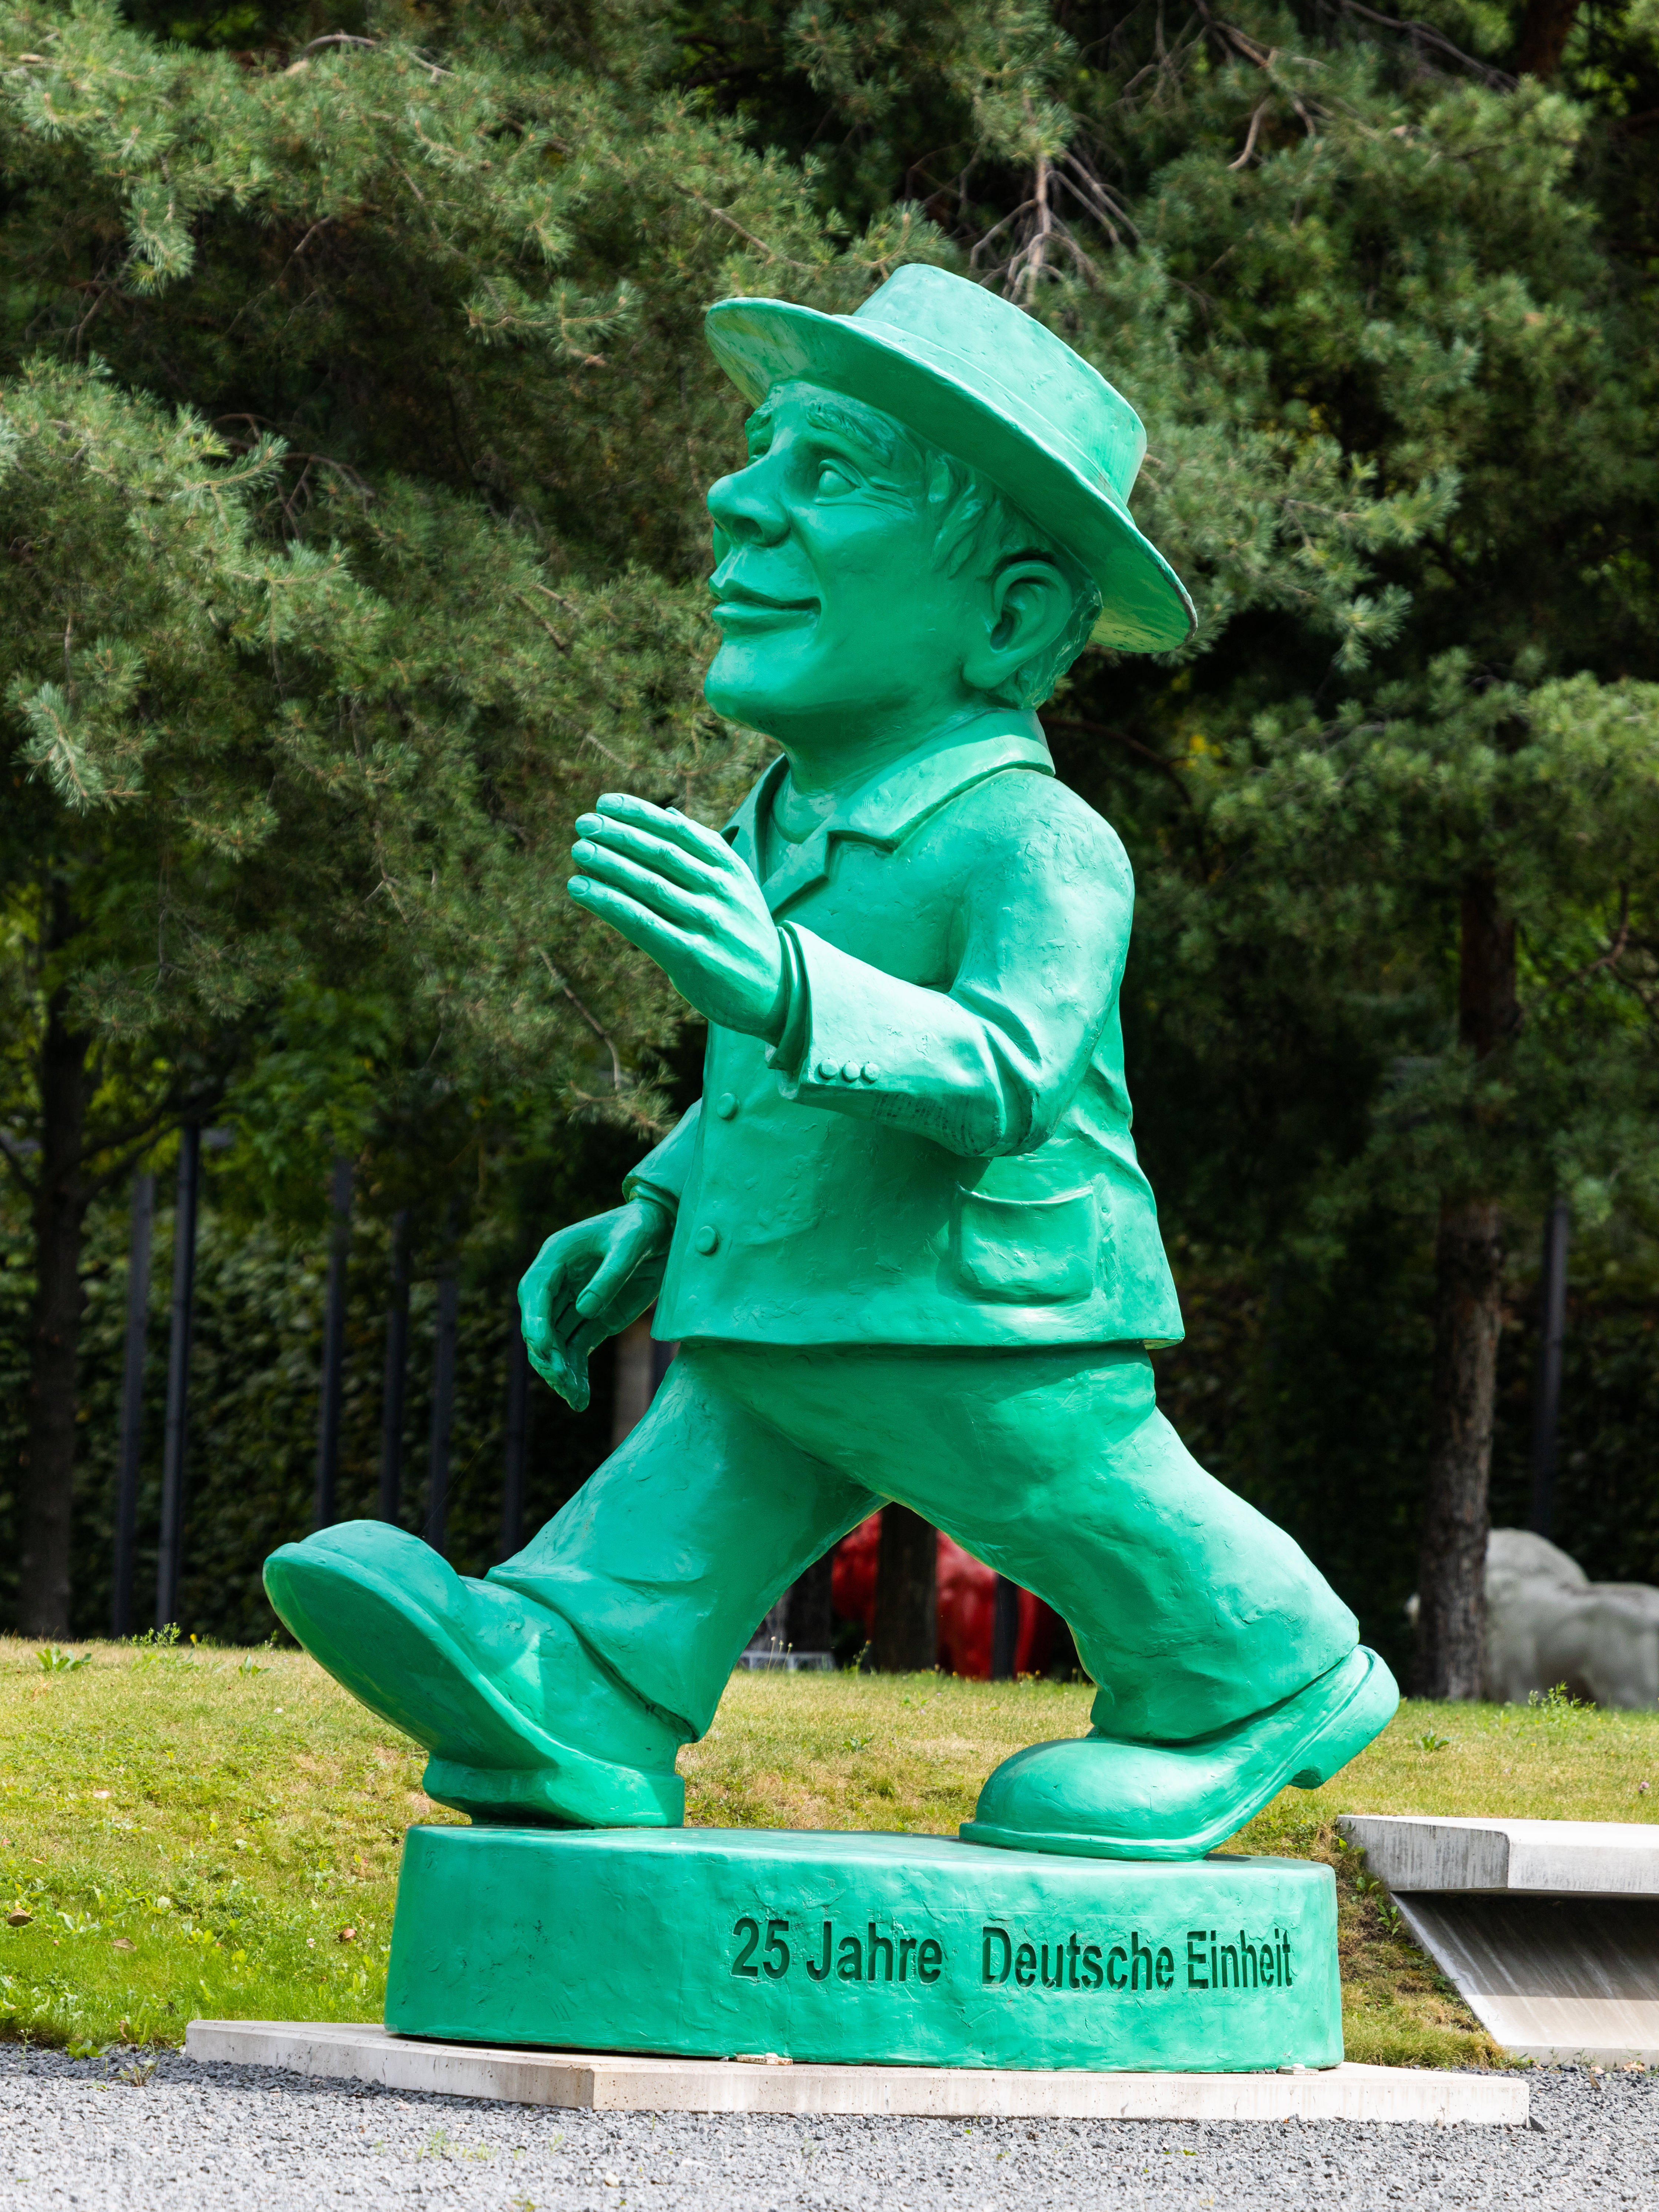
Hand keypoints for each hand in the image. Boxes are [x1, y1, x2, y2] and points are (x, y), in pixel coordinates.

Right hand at [517, 1198, 673, 1411]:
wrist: (667, 1228)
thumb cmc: (645, 1226)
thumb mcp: (632, 1244)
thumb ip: (610, 1274)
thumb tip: (583, 1310)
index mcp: (556, 1256)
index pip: (535, 1292)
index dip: (535, 1322)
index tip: (543, 1350)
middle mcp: (558, 1282)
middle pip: (540, 1323)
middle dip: (547, 1354)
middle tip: (561, 1381)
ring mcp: (574, 1302)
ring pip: (556, 1342)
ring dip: (561, 1371)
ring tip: (575, 1399)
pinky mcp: (593, 1319)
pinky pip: (576, 1349)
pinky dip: (576, 1373)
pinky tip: (580, 1399)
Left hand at [567, 793, 785, 1038]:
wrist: (777, 990)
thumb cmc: (744, 933)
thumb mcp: (738, 886)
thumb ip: (706, 852)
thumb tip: (670, 814)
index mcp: (731, 868)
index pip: (679, 830)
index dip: (639, 813)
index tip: (604, 802)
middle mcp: (721, 891)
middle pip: (661, 853)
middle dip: (618, 834)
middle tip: (583, 822)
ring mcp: (707, 923)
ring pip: (648, 884)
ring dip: (608, 863)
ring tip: (579, 850)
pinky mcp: (690, 956)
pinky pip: (641, 922)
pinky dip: (607, 902)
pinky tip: (581, 889)